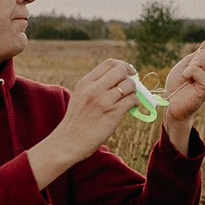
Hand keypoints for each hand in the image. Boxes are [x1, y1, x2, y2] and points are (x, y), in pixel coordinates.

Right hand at [29, 59, 140, 186]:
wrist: (68, 141)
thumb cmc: (76, 121)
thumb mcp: (80, 96)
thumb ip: (96, 86)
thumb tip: (121, 80)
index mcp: (86, 82)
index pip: (110, 63)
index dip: (123, 65)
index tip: (129, 72)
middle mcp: (94, 89)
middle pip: (121, 71)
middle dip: (130, 77)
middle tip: (131, 86)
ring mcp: (104, 101)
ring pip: (129, 85)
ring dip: (134, 91)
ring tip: (130, 98)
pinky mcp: (113, 114)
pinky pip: (132, 100)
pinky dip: (135, 102)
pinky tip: (132, 107)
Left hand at [159, 36, 204, 152]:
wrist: (172, 102)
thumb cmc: (180, 82)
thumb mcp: (190, 60)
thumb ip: (204, 50)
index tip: (195, 58)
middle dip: (194, 58)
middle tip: (190, 72)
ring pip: (203, 59)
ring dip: (190, 67)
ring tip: (189, 78)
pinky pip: (197, 70)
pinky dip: (187, 74)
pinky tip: (189, 83)